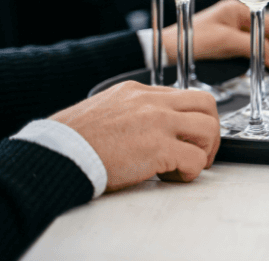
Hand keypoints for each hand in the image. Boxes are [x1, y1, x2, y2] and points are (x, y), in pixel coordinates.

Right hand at [49, 81, 219, 191]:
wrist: (57, 154)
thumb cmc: (72, 140)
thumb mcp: (103, 108)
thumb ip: (130, 111)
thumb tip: (146, 125)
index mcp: (137, 91)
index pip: (183, 95)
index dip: (190, 118)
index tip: (186, 135)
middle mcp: (152, 102)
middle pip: (206, 103)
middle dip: (210, 129)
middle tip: (200, 149)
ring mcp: (158, 123)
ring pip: (208, 128)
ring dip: (205, 150)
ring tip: (187, 164)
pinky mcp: (158, 148)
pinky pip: (195, 159)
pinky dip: (191, 172)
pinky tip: (172, 177)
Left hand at [161, 0, 268, 71]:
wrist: (167, 50)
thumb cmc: (191, 40)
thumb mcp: (226, 42)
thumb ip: (254, 48)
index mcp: (238, 9)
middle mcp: (236, 17)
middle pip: (268, 34)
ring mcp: (231, 30)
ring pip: (259, 43)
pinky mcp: (225, 43)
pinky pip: (249, 51)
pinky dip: (258, 59)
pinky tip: (265, 69)